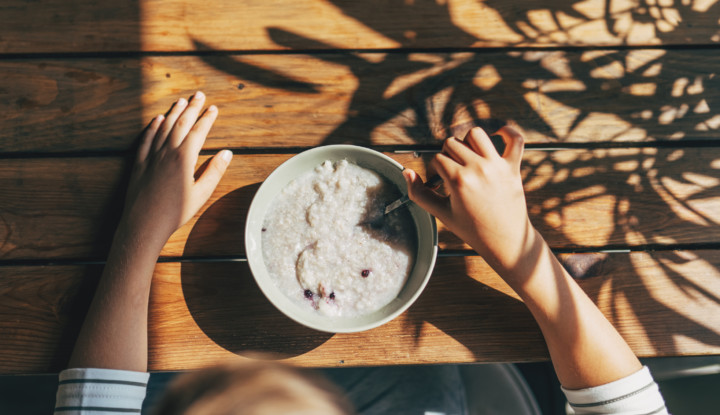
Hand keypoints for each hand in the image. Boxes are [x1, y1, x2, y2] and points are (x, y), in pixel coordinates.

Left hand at [121, 91, 232, 243]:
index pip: (198, 132)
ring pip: (163, 127)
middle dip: (192, 108)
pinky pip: (146, 139)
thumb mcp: (201, 194)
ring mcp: (151, 156)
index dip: (207, 119)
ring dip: (174, 112)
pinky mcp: (139, 163)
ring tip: (182, 101)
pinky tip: (157, 119)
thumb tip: (227, 153)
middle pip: (181, 124)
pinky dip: (153, 127)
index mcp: (184, 159)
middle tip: (199, 95)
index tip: (213, 108)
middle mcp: (166, 152)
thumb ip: (214, 171)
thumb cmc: (175, 212)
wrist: (144, 224)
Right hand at [404, 126, 532, 276]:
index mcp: (459, 180)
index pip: (437, 159)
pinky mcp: (513, 167)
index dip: (434, 170)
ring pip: (476, 134)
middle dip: (447, 156)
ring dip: (467, 142)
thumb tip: (406, 172)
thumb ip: (419, 193)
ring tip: (468, 157)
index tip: (439, 183)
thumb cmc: (472, 229)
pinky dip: (508, 132)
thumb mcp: (442, 214)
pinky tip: (498, 134)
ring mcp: (497, 166)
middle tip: (451, 174)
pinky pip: (515, 139)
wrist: (505, 241)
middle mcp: (478, 168)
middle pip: (452, 143)